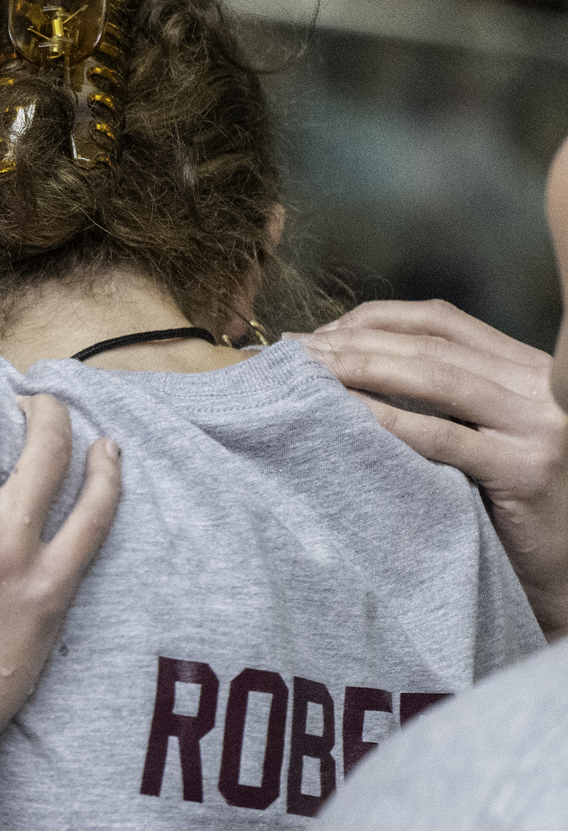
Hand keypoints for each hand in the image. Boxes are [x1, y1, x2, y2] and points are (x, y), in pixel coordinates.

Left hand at [297, 301, 567, 640]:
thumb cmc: (518, 511)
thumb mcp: (492, 439)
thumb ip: (451, 404)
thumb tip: (355, 378)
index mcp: (527, 368)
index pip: (441, 321)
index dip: (374, 319)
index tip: (319, 333)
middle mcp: (537, 385)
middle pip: (429, 344)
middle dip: (353, 341)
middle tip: (292, 351)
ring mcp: (537, 424)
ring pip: (434, 378)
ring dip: (360, 369)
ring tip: (305, 374)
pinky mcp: (524, 470)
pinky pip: (443, 437)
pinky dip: (388, 420)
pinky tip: (344, 415)